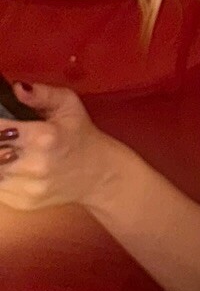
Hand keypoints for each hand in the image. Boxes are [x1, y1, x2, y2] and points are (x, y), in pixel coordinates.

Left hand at [0, 83, 122, 213]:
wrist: (99, 174)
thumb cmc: (81, 136)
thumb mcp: (69, 105)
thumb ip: (41, 94)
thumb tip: (18, 88)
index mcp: (44, 137)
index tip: (3, 125)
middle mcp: (34, 165)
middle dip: (0, 142)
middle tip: (8, 138)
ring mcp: (28, 187)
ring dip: (0, 159)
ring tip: (13, 151)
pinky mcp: (23, 202)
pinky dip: (2, 174)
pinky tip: (14, 166)